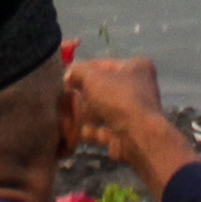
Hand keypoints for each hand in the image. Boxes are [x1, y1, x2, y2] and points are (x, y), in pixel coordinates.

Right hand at [62, 54, 195, 201]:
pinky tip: (70, 132)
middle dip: (80, 96)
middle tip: (62, 98)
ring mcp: (131, 113)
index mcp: (136, 68)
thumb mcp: (93, 77)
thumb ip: (78, 72)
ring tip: (63, 115)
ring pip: (100, 111)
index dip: (82, 71)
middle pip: (101, 90)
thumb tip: (69, 75)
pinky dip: (86, 131)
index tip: (65, 78)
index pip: (103, 65)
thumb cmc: (118, 98)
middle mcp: (137, 89)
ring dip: (81, 114)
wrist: (137, 136)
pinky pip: (100, 130)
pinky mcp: (123, 134)